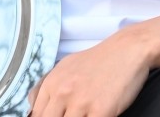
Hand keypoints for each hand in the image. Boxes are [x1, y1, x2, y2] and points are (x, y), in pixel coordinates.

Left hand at [28, 29, 151, 116]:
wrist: (127, 50)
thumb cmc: (99, 60)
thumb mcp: (65, 67)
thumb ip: (48, 88)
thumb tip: (32, 108)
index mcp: (52, 83)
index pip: (36, 115)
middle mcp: (63, 92)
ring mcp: (81, 102)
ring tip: (84, 115)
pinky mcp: (101, 110)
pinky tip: (96, 116)